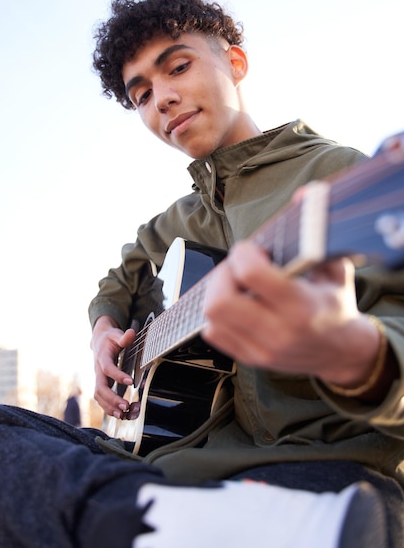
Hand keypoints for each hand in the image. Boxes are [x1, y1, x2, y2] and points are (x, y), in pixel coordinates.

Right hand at [90, 315, 135, 417]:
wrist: (99, 342)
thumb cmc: (110, 339)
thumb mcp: (116, 334)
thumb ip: (123, 336)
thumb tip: (131, 334)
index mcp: (102, 358)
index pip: (107, 368)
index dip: (117, 375)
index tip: (130, 381)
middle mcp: (98, 371)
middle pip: (100, 388)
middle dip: (111, 399)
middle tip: (125, 406)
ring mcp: (99, 380)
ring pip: (99, 397)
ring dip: (110, 407)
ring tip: (123, 415)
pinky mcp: (103, 386)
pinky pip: (103, 400)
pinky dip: (111, 409)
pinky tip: (124, 415)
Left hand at [202, 241, 380, 387]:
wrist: (341, 353)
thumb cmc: (336, 305)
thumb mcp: (335, 268)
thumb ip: (318, 233)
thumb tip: (304, 194)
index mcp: (301, 307)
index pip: (251, 274)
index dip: (243, 252)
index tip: (253, 248)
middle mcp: (278, 332)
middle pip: (220, 301)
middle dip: (223, 274)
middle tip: (238, 266)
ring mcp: (261, 349)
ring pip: (212, 317)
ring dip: (218, 292)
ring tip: (237, 283)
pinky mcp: (250, 359)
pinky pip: (214, 333)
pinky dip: (218, 314)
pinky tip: (237, 304)